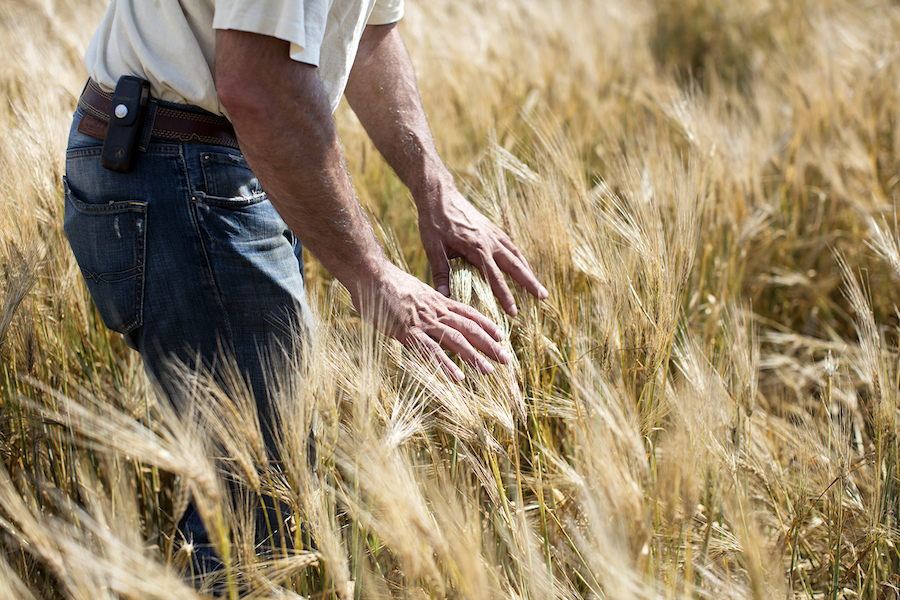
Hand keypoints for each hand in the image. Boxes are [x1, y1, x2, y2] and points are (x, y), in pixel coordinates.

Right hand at [352, 261, 513, 379]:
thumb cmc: (387, 283)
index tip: (501, 336)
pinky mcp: (407, 332)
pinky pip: (430, 350)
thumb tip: (429, 313)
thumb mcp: (413, 292)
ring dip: (474, 357)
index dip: (486, 325)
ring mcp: (423, 321)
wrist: (371, 273)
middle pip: (469, 328)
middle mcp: (436, 311)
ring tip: (488, 371)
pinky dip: (446, 364)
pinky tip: (457, 377)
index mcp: (438, 300)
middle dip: (489, 344)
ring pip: (455, 340)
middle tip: (506, 359)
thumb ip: (425, 304)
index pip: (469, 313)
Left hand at [417, 185, 547, 316]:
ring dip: (529, 271)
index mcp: (476, 248)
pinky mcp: (491, 228)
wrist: (438, 193)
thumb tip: (443, 296)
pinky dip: (519, 258)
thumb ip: (440, 272)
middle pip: (515, 266)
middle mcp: (490, 241)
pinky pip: (511, 245)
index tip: (513, 312)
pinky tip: (522, 266)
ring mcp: (493, 233)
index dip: (505, 296)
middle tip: (544, 297)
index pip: (495, 278)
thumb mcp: (432, 247)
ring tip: (539, 286)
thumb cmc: (433, 220)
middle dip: (530, 283)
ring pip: (517, 255)